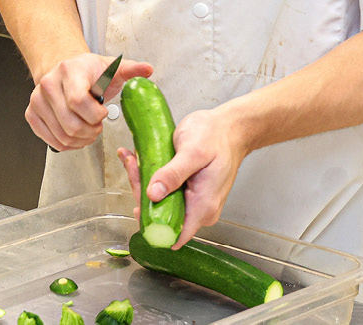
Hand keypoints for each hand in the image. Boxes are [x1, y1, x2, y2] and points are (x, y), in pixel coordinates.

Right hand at [25, 53, 152, 151]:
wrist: (64, 69)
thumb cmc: (88, 72)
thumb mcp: (111, 68)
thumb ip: (130, 70)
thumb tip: (147, 70)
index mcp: (69, 71)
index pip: (78, 102)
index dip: (95, 115)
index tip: (103, 112)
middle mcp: (48, 84)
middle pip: (71, 124)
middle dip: (91, 131)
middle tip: (97, 124)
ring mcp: (37, 100)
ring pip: (62, 136)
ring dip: (81, 140)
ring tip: (89, 130)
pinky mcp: (31, 114)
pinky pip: (52, 141)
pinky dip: (68, 144)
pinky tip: (76, 135)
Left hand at [119, 107, 253, 248]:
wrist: (229, 128)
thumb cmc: (216, 137)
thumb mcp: (194, 152)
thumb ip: (174, 174)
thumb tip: (154, 194)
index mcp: (203, 207)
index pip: (172, 234)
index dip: (150, 222)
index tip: (137, 198)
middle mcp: (198, 210)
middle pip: (159, 215)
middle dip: (141, 191)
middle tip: (133, 163)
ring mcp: (191, 202)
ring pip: (157, 202)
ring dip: (141, 180)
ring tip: (133, 157)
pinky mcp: (184, 192)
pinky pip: (161, 190)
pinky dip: (147, 176)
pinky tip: (137, 159)